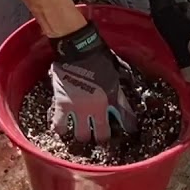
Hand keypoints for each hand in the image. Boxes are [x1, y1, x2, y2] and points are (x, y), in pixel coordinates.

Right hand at [48, 20, 138, 144]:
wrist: (78, 50)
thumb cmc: (98, 58)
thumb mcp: (115, 74)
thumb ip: (120, 90)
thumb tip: (128, 95)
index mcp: (113, 98)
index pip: (126, 119)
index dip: (129, 128)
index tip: (130, 131)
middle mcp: (97, 108)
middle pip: (102, 136)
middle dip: (101, 139)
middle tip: (99, 136)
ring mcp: (79, 109)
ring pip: (81, 136)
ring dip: (82, 136)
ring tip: (81, 134)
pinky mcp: (62, 105)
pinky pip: (60, 125)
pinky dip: (61, 129)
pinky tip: (62, 129)